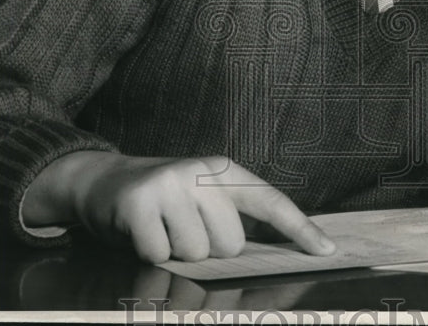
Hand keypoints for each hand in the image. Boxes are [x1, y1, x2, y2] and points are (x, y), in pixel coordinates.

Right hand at [23, 151, 335, 263]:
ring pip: (196, 253)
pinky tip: (141, 232)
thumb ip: (231, 218)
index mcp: (223, 171)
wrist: (101, 181)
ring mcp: (170, 183)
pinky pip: (160, 255)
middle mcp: (200, 171)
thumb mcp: (201, 198)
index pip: (270, 201)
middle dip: (206, 249)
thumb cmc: (162, 201)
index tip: (327, 249)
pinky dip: (150, 254)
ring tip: (162, 228)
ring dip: (177, 253)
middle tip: (181, 228)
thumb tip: (269, 257)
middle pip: (229, 244)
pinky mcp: (140, 201)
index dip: (299, 227)